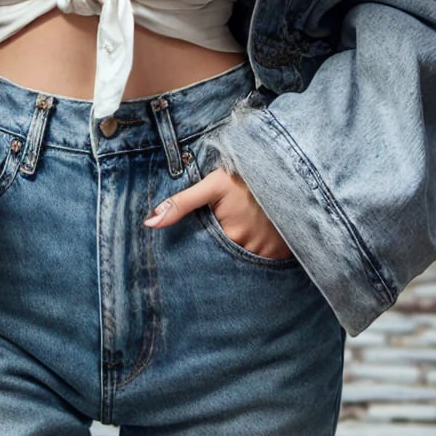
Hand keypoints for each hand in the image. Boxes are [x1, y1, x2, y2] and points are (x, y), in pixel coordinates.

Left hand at [143, 168, 291, 259]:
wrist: (286, 170)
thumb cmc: (245, 177)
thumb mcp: (213, 185)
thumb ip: (181, 204)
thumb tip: (149, 223)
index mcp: (231, 237)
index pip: (208, 256)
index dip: (203, 251)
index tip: (201, 246)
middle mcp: (251, 252)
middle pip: (228, 263)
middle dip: (221, 258)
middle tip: (221, 241)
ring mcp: (271, 255)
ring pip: (248, 264)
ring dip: (242, 256)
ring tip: (239, 240)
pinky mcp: (285, 253)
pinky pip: (268, 264)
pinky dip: (260, 256)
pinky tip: (256, 242)